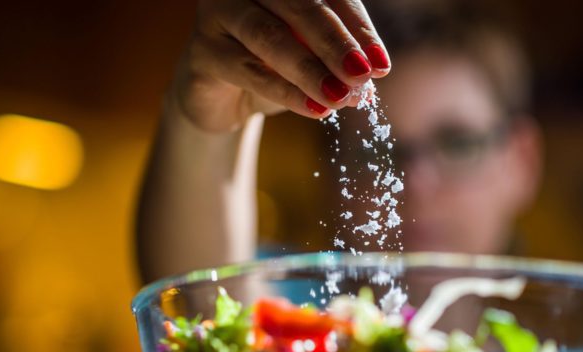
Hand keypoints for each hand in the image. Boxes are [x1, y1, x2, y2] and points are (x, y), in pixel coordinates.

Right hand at [169, 0, 390, 132]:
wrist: (221, 97)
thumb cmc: (272, 68)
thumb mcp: (310, 61)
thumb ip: (336, 62)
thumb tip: (368, 78)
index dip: (357, 27)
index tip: (380, 65)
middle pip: (299, 6)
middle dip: (336, 43)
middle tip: (362, 75)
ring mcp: (218, 13)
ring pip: (270, 36)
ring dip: (310, 69)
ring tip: (340, 97)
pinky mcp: (202, 50)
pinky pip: (248, 69)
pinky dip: (286, 91)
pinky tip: (315, 109)